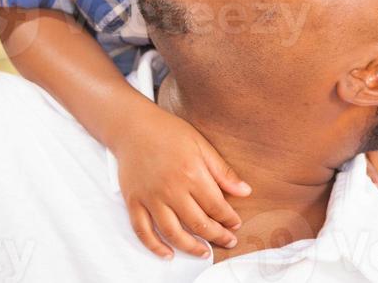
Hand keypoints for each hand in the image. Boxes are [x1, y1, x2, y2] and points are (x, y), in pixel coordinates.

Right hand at [114, 98, 251, 259]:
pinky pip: (143, 231)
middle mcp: (171, 189)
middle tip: (227, 241)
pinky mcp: (133, 201)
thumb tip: (245, 191)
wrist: (132, 125)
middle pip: (198, 223)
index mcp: (191, 173)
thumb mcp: (200, 144)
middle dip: (217, 236)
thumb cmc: (167, 131)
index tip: (235, 224)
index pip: (216, 206)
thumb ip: (222, 171)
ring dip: (191, 247)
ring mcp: (150, 197)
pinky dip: (155, 247)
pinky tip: (168, 253)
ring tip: (204, 252)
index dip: (229, 219)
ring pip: (173, 233)